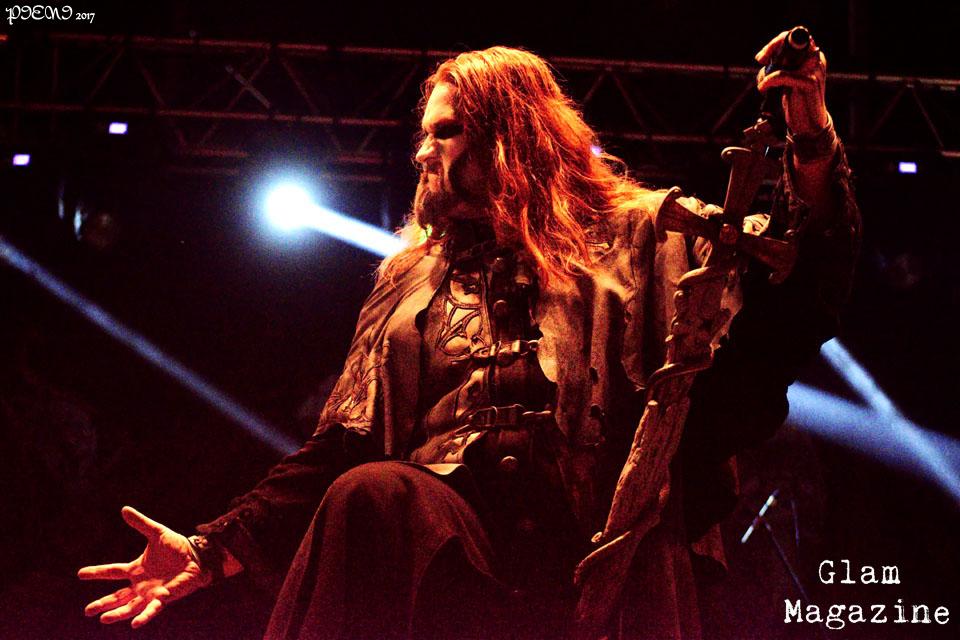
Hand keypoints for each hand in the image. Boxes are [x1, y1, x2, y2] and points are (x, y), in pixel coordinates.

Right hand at [78, 506, 210, 627]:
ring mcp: (151, 593)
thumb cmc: (177, 547)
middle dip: (103, 604)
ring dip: (117, 614)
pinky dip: (144, 616)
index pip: (112, 571)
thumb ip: (141, 523)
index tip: (80, 574)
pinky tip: (135, 624)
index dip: (97, 572)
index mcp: (136, 569)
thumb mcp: (157, 533)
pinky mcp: (164, 597)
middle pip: (117, 597)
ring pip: (130, 607)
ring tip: (103, 619)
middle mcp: (140, 584)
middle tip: (87, 611)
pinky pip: (152, 609)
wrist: (197, 556)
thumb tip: (124, 509)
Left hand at [755, 30, 829, 135]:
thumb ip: (780, 67)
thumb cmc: (796, 101)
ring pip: (785, 58)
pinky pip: (781, 75)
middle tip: (760, 60)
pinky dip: (768, 81)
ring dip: (768, 71)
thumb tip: (763, 60)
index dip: (777, 42)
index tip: (762, 56)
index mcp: (812, 56)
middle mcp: (816, 59)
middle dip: (771, 47)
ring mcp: (814, 69)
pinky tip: (763, 89)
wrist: (808, 123)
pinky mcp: (808, 82)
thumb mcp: (787, 79)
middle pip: (792, 40)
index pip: (796, 37)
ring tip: (764, 83)